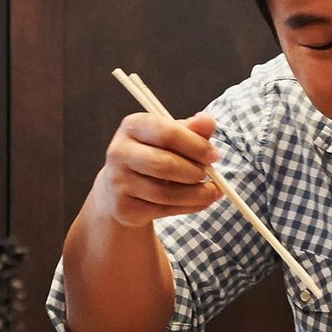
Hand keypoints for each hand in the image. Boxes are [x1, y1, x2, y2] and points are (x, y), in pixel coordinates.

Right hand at [91, 110, 223, 227]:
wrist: (121, 188)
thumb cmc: (154, 155)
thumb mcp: (173, 138)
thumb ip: (193, 130)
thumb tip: (208, 121)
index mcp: (133, 126)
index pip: (167, 133)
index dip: (196, 146)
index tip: (214, 155)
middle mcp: (119, 152)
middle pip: (164, 164)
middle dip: (195, 171)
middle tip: (210, 174)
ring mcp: (118, 181)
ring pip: (165, 193)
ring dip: (196, 194)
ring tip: (211, 191)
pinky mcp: (123, 207)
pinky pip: (163, 210)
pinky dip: (189, 207)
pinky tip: (199, 201)